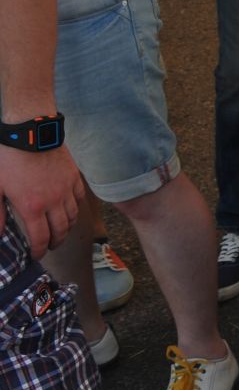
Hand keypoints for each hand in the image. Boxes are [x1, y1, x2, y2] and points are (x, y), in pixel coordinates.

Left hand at [0, 144, 83, 258]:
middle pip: (61, 230)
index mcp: (32, 207)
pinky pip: (79, 198)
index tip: (37, 255)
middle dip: (56, 242)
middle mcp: (54, 202)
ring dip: (67, 227)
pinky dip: (76, 207)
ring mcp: (66, 189)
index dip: (40, 250)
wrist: (30, 134)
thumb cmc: (8, 160)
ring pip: (73, 216)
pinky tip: (70, 209)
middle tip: (51, 246)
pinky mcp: (73, 177)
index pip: (40, 238)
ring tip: (61, 231)